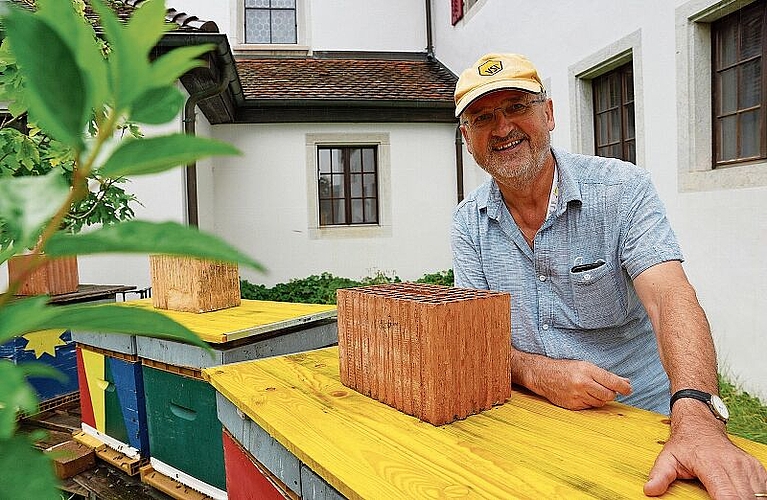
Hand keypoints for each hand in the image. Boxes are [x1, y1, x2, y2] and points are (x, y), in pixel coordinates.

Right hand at [513, 353, 632, 409]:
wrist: (543, 375)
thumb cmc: (566, 369)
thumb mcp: (586, 366)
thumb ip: (606, 375)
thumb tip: (626, 383)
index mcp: (587, 370)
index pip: (612, 381)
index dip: (624, 387)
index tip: (629, 389)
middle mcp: (582, 383)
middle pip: (608, 395)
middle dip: (610, 393)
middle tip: (606, 389)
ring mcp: (577, 395)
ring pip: (600, 402)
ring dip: (600, 398)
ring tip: (591, 390)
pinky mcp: (572, 405)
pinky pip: (589, 407)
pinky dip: (590, 402)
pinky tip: (582, 395)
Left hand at [644, 402, 766, 497]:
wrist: (700, 423)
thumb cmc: (685, 442)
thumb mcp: (667, 457)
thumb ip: (660, 475)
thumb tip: (650, 490)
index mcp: (712, 465)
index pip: (728, 496)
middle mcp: (733, 464)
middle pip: (745, 499)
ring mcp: (746, 465)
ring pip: (758, 495)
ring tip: (731, 498)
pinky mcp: (755, 467)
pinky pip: (764, 488)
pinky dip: (757, 495)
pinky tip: (744, 496)